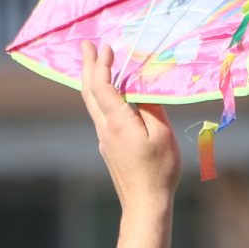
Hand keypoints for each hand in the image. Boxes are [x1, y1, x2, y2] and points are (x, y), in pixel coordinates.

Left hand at [80, 41, 179, 210]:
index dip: (101, 65)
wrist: (145, 203)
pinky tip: (110, 94)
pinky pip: (100, 113)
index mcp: (117, 123)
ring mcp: (104, 139)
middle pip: (88, 91)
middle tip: (86, 45)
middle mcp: (105, 128)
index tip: (106, 47)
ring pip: (92, 103)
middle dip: (87, 66)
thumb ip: (150, 107)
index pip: (102, 86)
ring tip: (95, 63)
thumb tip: (142, 85)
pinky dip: (101, 95)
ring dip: (92, 80)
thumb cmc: (159, 169)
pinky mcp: (109, 146)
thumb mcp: (162, 135)